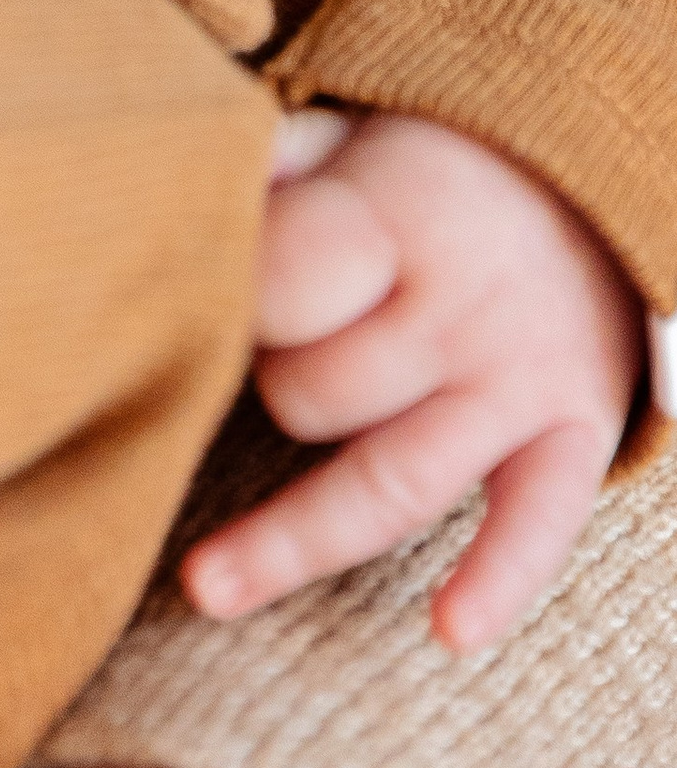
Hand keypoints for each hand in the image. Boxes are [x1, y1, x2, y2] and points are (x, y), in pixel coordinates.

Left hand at [181, 108, 641, 651]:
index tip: (191, 307)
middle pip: (318, 392)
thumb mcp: (350, 135)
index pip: (287, 282)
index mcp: (394, 212)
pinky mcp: (574, 435)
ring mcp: (517, 377)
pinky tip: (451, 633)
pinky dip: (501, 580)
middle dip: (270, 388)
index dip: (231, 302)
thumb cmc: (429, 170)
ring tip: (205, 587)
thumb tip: (177, 185)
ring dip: (296, 540)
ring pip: (396, 476)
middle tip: (267, 359)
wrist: (590, 188)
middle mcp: (457, 302)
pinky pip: (541, 521)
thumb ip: (266, 163)